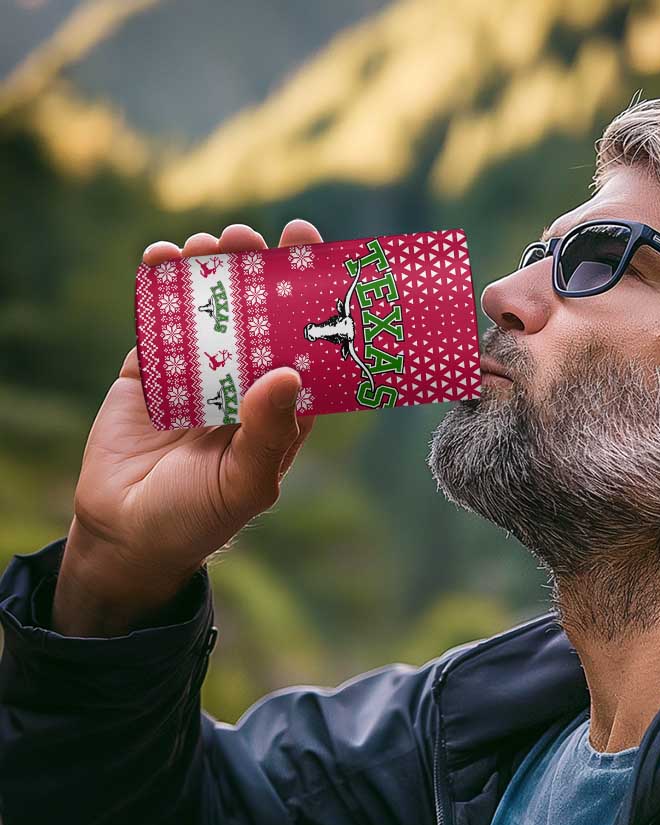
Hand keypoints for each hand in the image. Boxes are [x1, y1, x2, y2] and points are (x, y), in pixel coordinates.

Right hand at [52, 220, 320, 634]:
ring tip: (212, 243)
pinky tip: (162, 257)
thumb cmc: (200, 517)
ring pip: (209, 309)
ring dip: (212, 270)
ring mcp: (196, 373)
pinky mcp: (150, 370)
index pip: (304, 345)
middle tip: (258, 238)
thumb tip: (288, 373)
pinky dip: (158, 285)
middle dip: (259, 272)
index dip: (311, 302)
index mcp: (280, 408)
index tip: (316, 257)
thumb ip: (268, 432)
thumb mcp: (245, 482)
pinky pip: (157, 320)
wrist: (126, 534)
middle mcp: (244, 383)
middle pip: (257, 315)